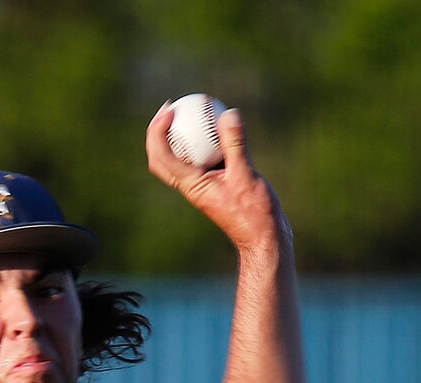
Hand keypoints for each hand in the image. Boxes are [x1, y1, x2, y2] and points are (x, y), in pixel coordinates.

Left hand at [146, 104, 289, 256]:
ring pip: (178, 159)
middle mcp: (191, 186)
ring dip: (176, 136)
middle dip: (157, 132)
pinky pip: (201, 158)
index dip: (158, 131)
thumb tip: (229, 114)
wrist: (262, 237)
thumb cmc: (254, 213)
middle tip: (169, 107)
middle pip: (161, 158)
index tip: (170, 110)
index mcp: (191, 185)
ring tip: (186, 111)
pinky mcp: (214, 185)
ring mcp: (201, 186)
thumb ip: (236, 144)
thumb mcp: (246, 175)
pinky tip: (215, 124)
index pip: (162, 156)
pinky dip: (202, 141)